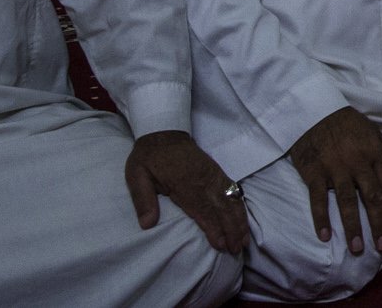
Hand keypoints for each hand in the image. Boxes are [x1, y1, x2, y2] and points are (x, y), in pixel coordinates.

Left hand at [124, 130, 248, 254]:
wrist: (163, 132)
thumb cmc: (149, 157)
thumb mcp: (137, 176)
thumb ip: (143, 200)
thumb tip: (147, 224)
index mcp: (183, 183)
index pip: (203, 209)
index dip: (214, 228)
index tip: (221, 245)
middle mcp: (203, 179)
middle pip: (222, 207)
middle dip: (232, 229)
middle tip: (237, 249)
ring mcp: (213, 175)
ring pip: (231, 199)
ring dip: (239, 220)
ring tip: (244, 239)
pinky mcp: (217, 172)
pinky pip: (233, 190)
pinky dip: (240, 206)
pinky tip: (243, 219)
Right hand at [288, 106, 381, 257]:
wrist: (315, 111)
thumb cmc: (348, 125)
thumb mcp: (374, 135)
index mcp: (375, 154)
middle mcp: (358, 163)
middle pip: (372, 198)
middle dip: (379, 224)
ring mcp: (335, 168)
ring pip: (347, 202)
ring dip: (353, 227)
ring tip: (357, 248)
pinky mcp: (314, 172)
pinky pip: (318, 199)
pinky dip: (321, 218)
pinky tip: (324, 236)